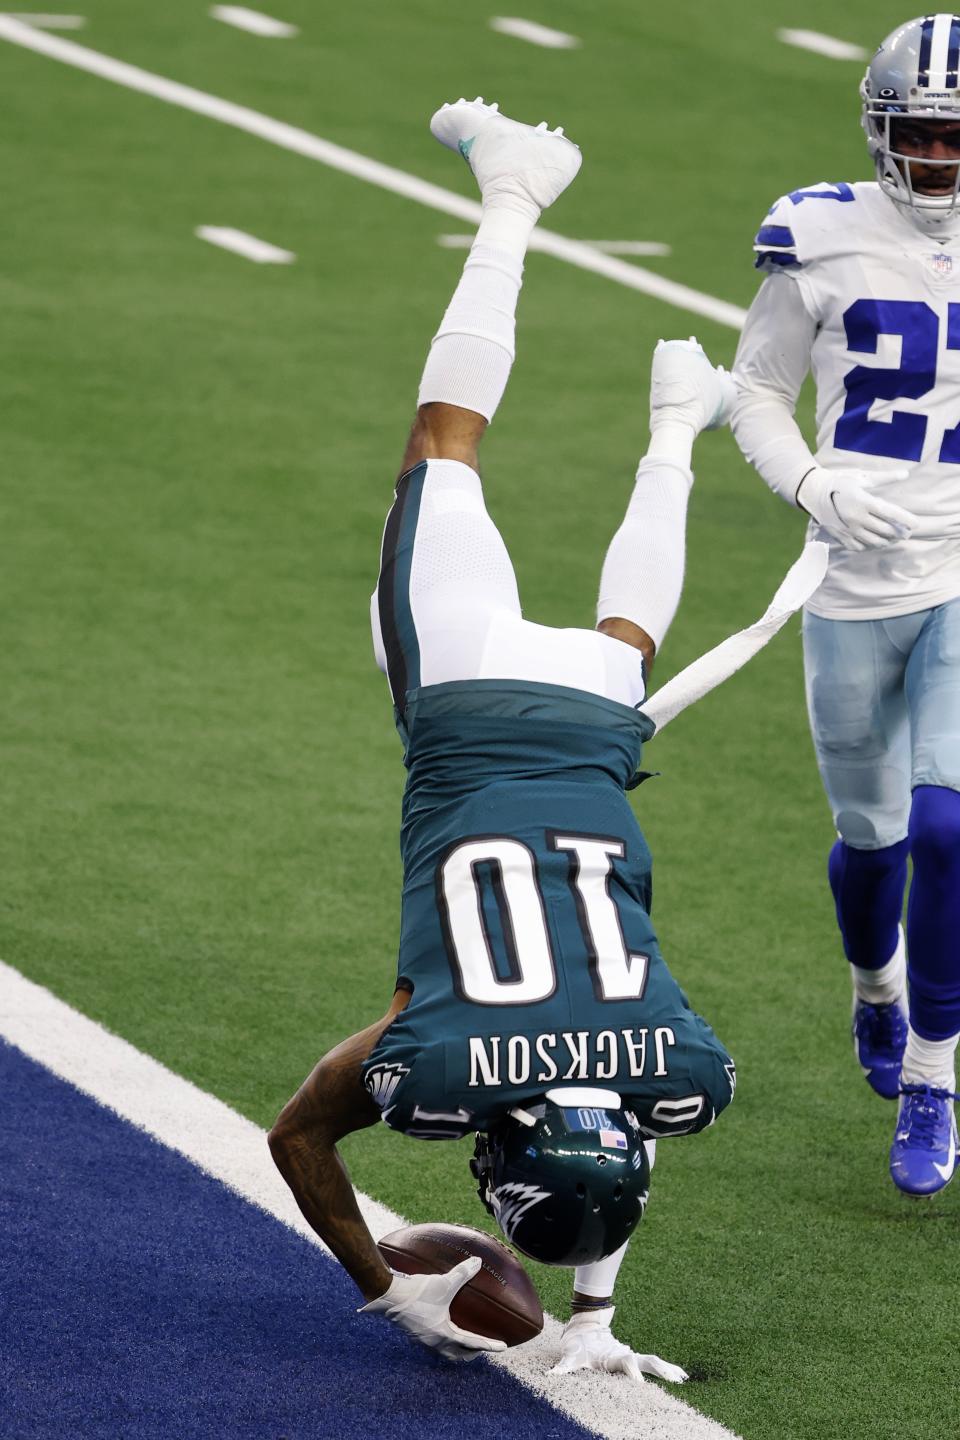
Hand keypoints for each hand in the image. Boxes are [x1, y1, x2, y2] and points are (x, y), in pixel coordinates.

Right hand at [359, 1257, 507, 1363]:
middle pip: (458, 1355)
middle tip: (483, 1347)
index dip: (489, 1345)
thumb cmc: (417, 1293)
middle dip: (472, 1353)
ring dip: (457, 1349)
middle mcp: (434, 1342)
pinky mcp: (414, 1334)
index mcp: (444, 1334)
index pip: (472, 1344)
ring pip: (445, 1352)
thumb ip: (461, 1274)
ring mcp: (423, 1340)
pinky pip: (434, 1344)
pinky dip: (444, 1341)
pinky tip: (442, 1328)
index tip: (503, 1347)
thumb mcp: (443, 1283)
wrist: (389, 1297)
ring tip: (464, 1341)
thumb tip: (478, 1262)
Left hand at [549, 1306, 687, 1383]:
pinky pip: (652, 1365)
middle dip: (660, 1369)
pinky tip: (680, 1376)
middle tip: (676, 1379)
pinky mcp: (633, 1359)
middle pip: (646, 1361)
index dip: (632, 1371)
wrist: (584, 1327)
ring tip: (683, 1378)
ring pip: (652, 1362)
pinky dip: (666, 1369)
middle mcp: (624, 1355)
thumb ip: (562, 1366)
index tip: (640, 1383)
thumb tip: (550, 1375)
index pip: (626, 1363)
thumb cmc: (576, 1345)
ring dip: (667, 1369)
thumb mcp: (569, 1355)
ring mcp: (631, 1356)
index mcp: (612, 1356)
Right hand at [795, 466, 916, 550]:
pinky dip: (871, 546)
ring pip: (875, 541)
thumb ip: (885, 477)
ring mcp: (849, 530)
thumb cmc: (840, 481)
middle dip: (900, 532)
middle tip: (907, 532)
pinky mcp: (841, 536)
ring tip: (894, 538)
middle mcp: (857, 518)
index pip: (891, 513)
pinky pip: (860, 547)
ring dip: (888, 541)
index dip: (906, 519)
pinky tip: (876, 541)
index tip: (916, 524)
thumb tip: (905, 474)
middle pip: (886, 530)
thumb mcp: (862, 476)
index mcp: (863, 501)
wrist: (813, 492)